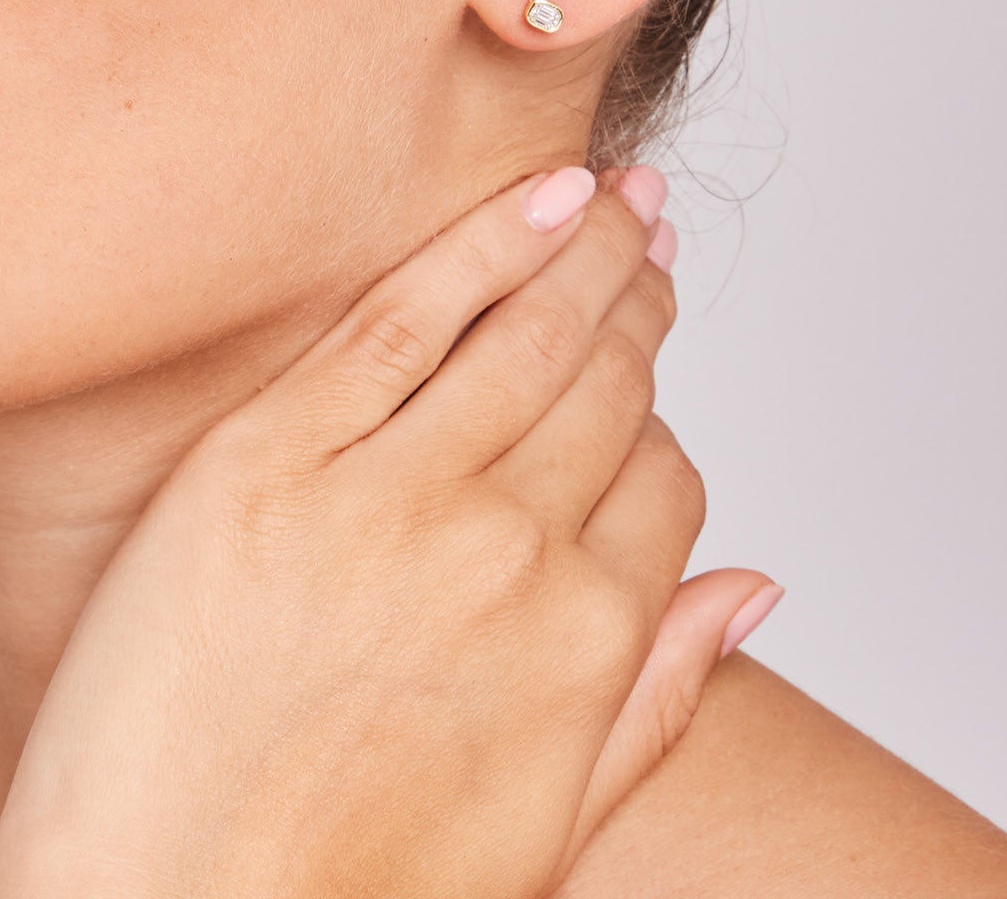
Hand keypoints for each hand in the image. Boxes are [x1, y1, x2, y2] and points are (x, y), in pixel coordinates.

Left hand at [0, 169, 775, 898]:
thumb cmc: (345, 891)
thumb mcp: (546, 829)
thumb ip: (662, 697)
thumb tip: (758, 590)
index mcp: (583, 642)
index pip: (663, 475)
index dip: (662, 401)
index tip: (652, 341)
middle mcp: (506, 553)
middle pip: (604, 383)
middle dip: (636, 296)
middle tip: (646, 227)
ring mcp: (386, 498)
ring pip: (525, 333)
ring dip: (583, 248)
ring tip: (605, 197)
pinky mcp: (268, 461)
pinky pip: (402, 316)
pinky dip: (483, 245)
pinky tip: (530, 197)